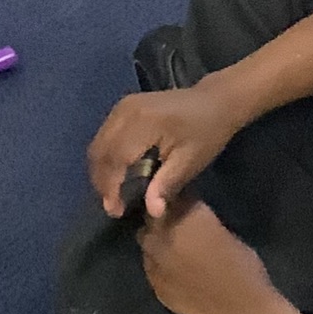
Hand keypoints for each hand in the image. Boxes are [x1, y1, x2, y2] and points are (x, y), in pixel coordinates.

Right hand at [87, 77, 248, 218]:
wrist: (215, 100)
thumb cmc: (207, 132)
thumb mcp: (191, 162)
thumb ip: (167, 185)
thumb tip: (152, 213)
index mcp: (143, 122)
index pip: (115, 158)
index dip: (111, 186)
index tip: (115, 211)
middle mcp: (125, 111)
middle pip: (100, 151)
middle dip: (101, 181)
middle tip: (113, 206)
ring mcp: (121, 107)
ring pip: (98, 144)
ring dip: (101, 171)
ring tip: (113, 193)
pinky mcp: (123, 108)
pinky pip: (104, 136)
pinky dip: (106, 158)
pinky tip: (117, 173)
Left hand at [139, 199, 278, 313]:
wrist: (243, 308)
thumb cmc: (242, 265)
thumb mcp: (220, 229)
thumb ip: (194, 217)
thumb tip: (184, 210)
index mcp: (181, 216)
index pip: (166, 196)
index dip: (172, 200)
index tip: (180, 204)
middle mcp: (161, 235)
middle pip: (151, 219)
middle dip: (161, 219)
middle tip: (177, 228)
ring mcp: (153, 261)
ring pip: (146, 242)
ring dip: (156, 242)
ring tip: (174, 250)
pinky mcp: (154, 283)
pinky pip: (150, 267)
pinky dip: (159, 265)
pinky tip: (175, 272)